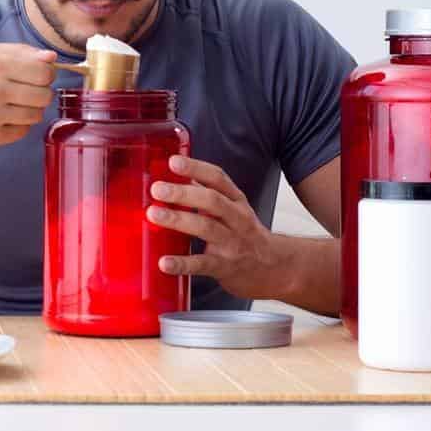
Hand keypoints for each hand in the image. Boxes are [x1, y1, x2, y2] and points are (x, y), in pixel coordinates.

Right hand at [0, 42, 57, 148]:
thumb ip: (19, 51)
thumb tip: (51, 57)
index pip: (44, 72)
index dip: (47, 74)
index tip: (39, 75)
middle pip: (44, 95)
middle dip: (40, 92)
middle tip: (24, 90)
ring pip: (37, 115)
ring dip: (30, 109)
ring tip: (12, 103)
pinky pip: (23, 131)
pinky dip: (17, 125)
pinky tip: (2, 117)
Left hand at [146, 154, 281, 299]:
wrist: (276, 269)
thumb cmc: (247, 235)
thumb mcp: (234, 208)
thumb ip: (208, 193)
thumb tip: (177, 177)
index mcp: (236, 201)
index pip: (217, 178)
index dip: (195, 168)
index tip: (173, 162)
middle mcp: (237, 219)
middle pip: (212, 201)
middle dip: (183, 193)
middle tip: (157, 189)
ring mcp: (232, 243)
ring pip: (206, 228)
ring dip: (179, 220)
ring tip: (154, 215)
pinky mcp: (225, 267)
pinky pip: (202, 264)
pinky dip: (182, 263)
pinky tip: (164, 262)